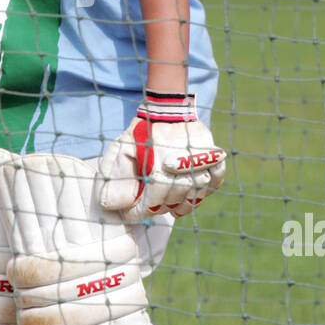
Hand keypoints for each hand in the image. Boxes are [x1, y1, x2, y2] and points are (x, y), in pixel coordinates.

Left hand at [98, 93, 225, 222]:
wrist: (166, 110)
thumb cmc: (141, 133)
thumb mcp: (121, 150)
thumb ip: (115, 177)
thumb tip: (109, 204)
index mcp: (157, 162)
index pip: (151, 201)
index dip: (140, 212)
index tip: (131, 214)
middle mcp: (181, 162)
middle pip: (172, 199)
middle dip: (157, 206)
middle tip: (147, 205)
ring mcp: (201, 159)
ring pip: (194, 194)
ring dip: (179, 204)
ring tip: (165, 204)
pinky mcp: (215, 156)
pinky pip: (214, 182)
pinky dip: (202, 194)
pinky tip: (186, 200)